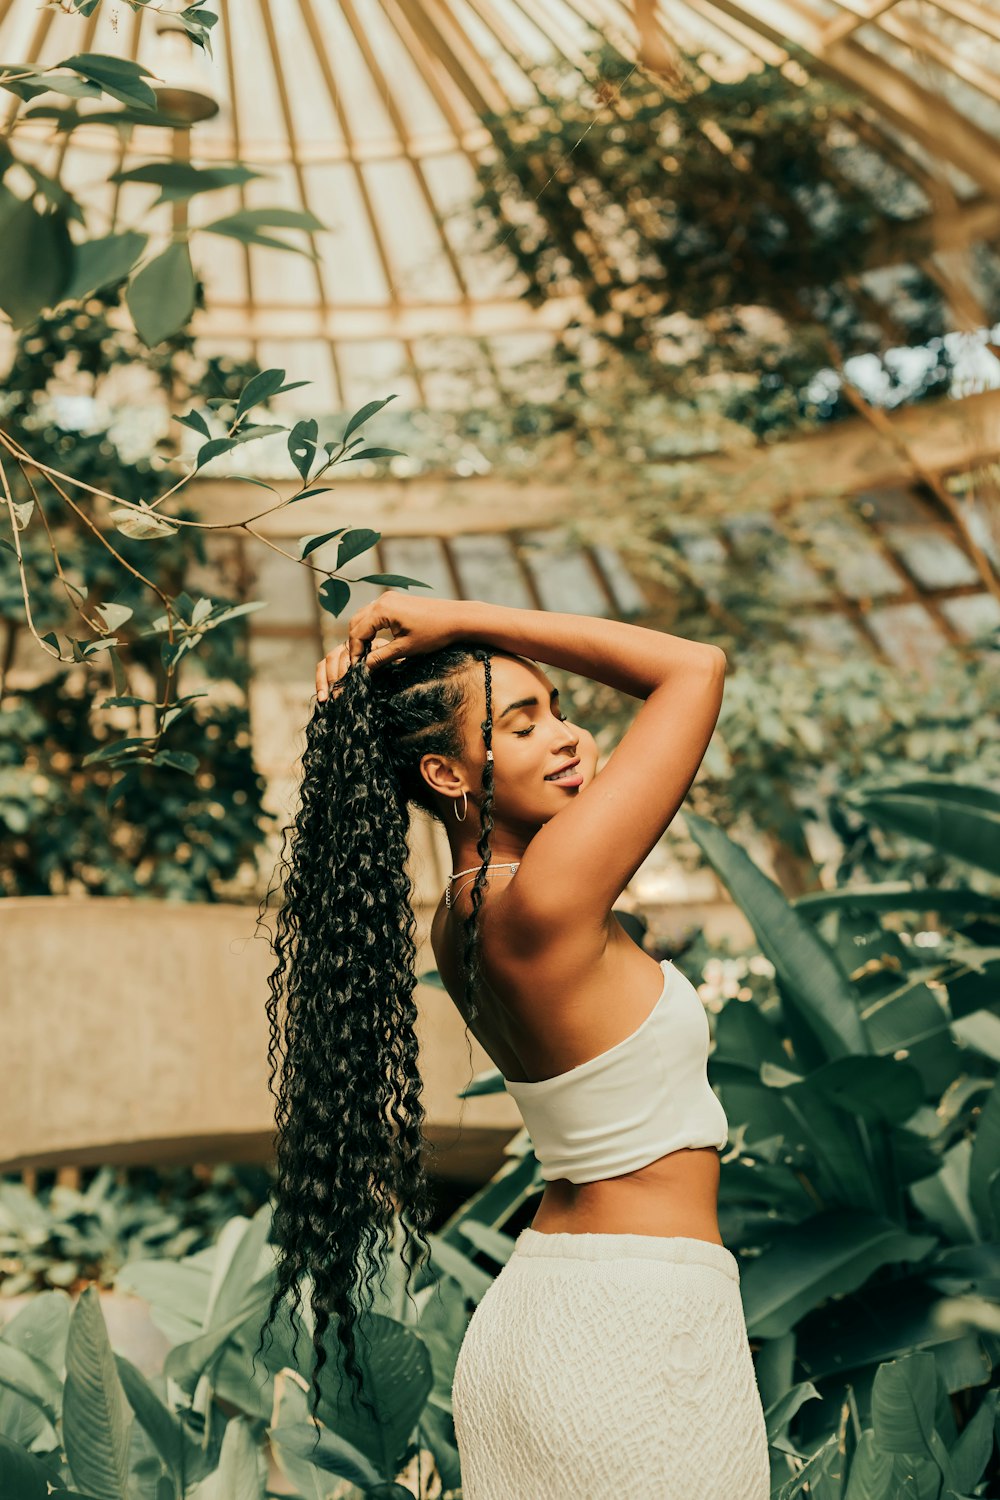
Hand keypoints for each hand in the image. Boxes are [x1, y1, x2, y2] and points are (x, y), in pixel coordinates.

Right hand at [315, 590, 464, 701]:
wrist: (457, 618)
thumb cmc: (434, 633)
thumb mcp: (406, 649)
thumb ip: (382, 657)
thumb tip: (365, 668)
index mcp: (382, 610)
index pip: (358, 632)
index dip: (355, 651)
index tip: (356, 668)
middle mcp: (382, 600)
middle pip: (356, 622)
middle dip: (355, 642)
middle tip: (358, 662)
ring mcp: (389, 598)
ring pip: (364, 616)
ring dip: (362, 634)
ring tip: (365, 653)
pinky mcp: (396, 600)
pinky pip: (375, 613)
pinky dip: (371, 626)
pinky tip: (376, 640)